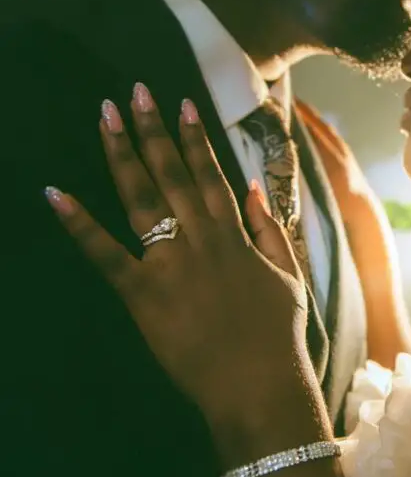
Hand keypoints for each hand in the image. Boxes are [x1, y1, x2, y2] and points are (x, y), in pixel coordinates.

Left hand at [45, 87, 314, 429]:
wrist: (260, 385)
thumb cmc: (278, 335)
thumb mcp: (289, 274)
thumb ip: (270, 228)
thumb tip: (254, 187)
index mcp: (233, 236)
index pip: (209, 174)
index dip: (193, 137)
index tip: (181, 103)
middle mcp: (200, 240)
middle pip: (171, 175)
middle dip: (152, 130)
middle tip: (134, 92)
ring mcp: (169, 265)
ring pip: (141, 199)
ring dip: (120, 155)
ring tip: (105, 117)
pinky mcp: (142, 296)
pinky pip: (105, 255)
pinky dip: (79, 224)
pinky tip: (55, 193)